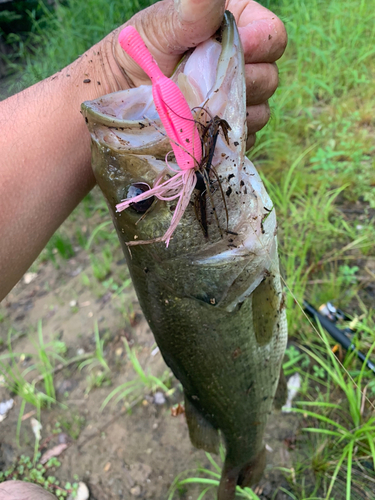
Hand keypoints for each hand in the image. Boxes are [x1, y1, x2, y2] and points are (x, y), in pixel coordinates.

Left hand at [106, 0, 286, 149]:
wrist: (124, 93)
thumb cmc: (143, 50)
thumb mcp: (166, 24)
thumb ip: (196, 8)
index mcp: (240, 28)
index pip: (274, 36)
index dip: (261, 45)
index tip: (238, 49)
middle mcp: (245, 65)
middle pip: (271, 77)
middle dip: (243, 82)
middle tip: (208, 82)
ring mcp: (238, 100)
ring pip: (261, 111)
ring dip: (232, 112)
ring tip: (200, 105)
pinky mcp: (229, 129)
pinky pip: (242, 138)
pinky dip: (225, 135)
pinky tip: (203, 126)